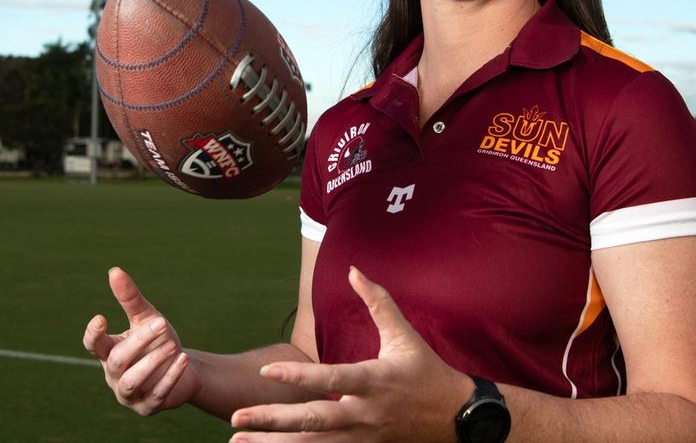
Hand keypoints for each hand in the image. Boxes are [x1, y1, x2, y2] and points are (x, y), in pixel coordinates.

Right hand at [83, 267, 198, 415]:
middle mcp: (114, 374)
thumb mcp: (146, 318)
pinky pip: (156, 394)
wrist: (182, 368)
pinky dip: (170, 376)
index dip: (93, 334)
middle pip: (118, 360)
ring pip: (132, 381)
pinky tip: (183, 359)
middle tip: (161, 323)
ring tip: (171, 345)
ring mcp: (129, 394)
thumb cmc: (157, 340)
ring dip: (152, 362)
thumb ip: (129, 298)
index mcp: (108, 352)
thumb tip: (114, 271)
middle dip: (139, 342)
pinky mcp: (147, 406)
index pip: (92, 345)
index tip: (101, 318)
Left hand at [229, 267, 472, 441]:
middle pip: (314, 421)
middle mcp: (365, 413)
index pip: (331, 379)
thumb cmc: (427, 372)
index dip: (298, 375)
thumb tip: (353, 269)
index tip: (265, 370)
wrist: (457, 419)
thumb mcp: (405, 336)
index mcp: (374, 381)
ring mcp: (363, 438)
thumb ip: (377, 302)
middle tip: (237, 416)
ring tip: (239, 440)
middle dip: (274, 420)